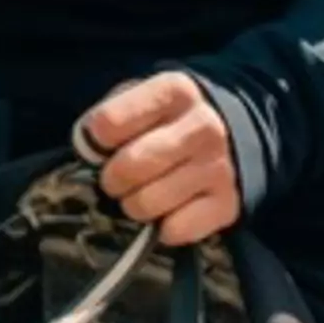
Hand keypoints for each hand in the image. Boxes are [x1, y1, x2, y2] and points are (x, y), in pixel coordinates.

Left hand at [77, 72, 245, 245]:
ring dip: (134, 205)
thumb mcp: (143, 98)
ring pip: (147, 204)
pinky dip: (163, 228)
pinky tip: (169, 209)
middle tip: (118, 179)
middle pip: (128, 166)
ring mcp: (218, 167)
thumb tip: (89, 150)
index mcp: (175, 91)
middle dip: (112, 179)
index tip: (103, 144)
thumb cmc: (171, 118)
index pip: (109, 123)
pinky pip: (174, 230)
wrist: (234, 133)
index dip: (96, 140)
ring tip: (143, 193)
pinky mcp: (227, 204)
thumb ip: (111, 116)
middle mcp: (202, 126)